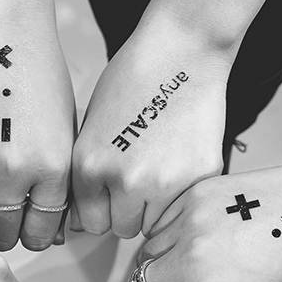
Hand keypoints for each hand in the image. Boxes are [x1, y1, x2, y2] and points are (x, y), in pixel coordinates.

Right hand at [0, 0, 75, 250]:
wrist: (4, 30)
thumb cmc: (41, 77)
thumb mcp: (68, 135)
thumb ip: (62, 187)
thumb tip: (55, 231)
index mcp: (54, 170)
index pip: (42, 233)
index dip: (36, 238)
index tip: (29, 233)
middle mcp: (14, 171)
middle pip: (5, 235)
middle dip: (6, 234)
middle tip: (3, 225)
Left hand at [72, 15, 226, 237]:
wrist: (181, 51)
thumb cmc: (132, 82)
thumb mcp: (90, 129)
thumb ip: (86, 177)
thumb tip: (82, 220)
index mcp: (89, 166)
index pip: (90, 224)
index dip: (102, 212)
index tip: (110, 202)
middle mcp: (125, 181)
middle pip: (123, 229)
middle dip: (128, 212)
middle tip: (139, 182)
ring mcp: (165, 183)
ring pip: (154, 225)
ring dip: (155, 209)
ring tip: (160, 172)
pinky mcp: (199, 178)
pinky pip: (184, 208)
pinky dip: (182, 195)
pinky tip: (180, 162)